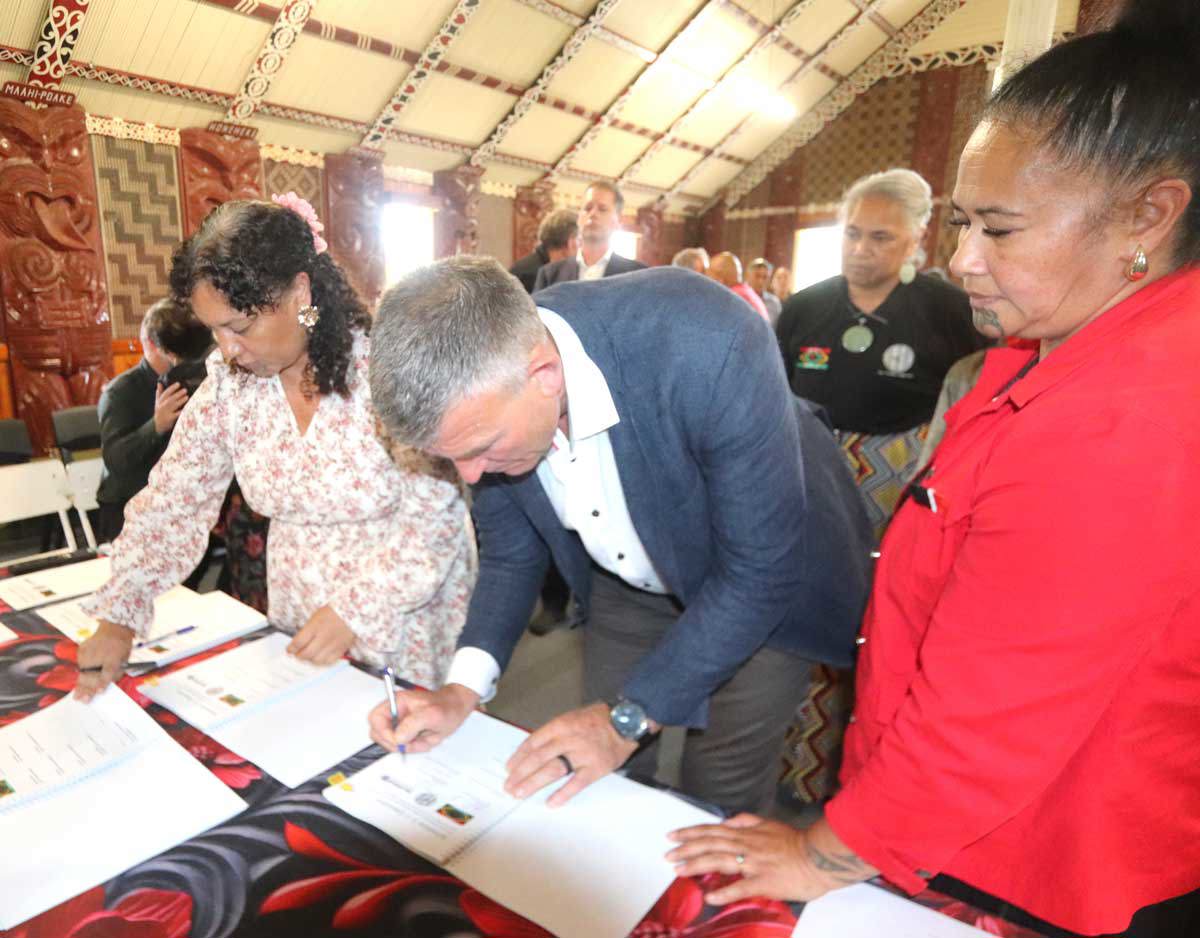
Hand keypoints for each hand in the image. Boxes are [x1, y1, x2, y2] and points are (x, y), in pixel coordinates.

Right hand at [74, 619, 134, 700]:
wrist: (114, 628)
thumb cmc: (121, 647)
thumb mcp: (124, 660)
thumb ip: (115, 674)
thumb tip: (104, 687)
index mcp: (113, 657)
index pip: (107, 671)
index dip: (103, 682)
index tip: (99, 692)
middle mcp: (99, 654)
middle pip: (92, 674)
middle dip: (87, 688)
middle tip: (83, 700)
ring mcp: (89, 652)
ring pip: (83, 672)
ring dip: (80, 685)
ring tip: (77, 697)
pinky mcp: (82, 650)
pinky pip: (80, 665)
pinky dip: (80, 675)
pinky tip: (78, 686)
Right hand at [153, 381, 187, 433]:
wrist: (157, 425)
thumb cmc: (159, 411)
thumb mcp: (157, 402)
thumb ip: (159, 393)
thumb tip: (159, 383)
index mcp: (160, 401)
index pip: (166, 393)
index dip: (172, 388)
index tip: (178, 384)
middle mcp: (162, 406)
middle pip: (170, 399)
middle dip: (177, 394)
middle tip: (185, 390)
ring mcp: (166, 412)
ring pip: (173, 406)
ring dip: (180, 401)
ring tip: (187, 397)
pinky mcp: (170, 419)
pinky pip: (177, 414)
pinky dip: (181, 411)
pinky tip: (187, 408)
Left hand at [287, 605, 355, 664]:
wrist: (351, 610)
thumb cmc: (332, 612)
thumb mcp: (316, 617)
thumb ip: (306, 630)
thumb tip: (297, 644)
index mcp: (315, 626)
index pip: (298, 642)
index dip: (291, 649)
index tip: (289, 650)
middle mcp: (324, 636)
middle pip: (307, 653)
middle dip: (299, 656)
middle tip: (298, 654)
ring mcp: (334, 644)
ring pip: (317, 660)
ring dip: (310, 660)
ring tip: (309, 656)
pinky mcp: (342, 648)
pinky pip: (329, 661)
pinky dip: (323, 661)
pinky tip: (320, 657)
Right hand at [368, 683, 478, 752]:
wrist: (457, 708)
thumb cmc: (446, 706)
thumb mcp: (431, 714)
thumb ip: (413, 724)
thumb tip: (397, 738)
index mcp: (397, 702)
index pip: (375, 718)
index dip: (382, 732)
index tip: (398, 740)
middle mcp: (396, 713)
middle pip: (379, 734)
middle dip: (395, 743)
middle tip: (412, 743)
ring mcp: (400, 724)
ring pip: (392, 743)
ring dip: (408, 746)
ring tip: (425, 739)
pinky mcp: (407, 733)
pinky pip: (404, 747)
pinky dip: (415, 748)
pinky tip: (426, 740)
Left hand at [504, 701, 638, 807]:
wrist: (628, 721)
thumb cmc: (599, 719)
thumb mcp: (574, 716)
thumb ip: (556, 732)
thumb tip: (535, 749)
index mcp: (562, 724)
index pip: (534, 741)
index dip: (519, 756)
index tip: (510, 767)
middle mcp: (570, 738)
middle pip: (539, 758)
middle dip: (520, 773)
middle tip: (509, 785)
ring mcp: (583, 754)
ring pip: (553, 770)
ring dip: (533, 783)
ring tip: (520, 793)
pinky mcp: (596, 767)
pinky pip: (577, 783)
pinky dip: (563, 794)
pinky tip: (551, 802)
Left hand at [666, 815, 876, 904]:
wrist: (819, 856)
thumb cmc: (794, 843)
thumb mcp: (768, 823)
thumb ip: (747, 820)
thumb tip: (727, 821)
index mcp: (746, 833)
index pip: (712, 831)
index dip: (691, 833)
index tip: (673, 836)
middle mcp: (746, 845)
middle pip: (710, 844)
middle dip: (686, 849)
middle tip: (667, 855)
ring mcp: (754, 863)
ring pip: (720, 861)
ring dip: (697, 865)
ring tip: (679, 871)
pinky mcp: (765, 881)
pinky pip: (742, 887)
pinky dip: (724, 891)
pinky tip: (710, 897)